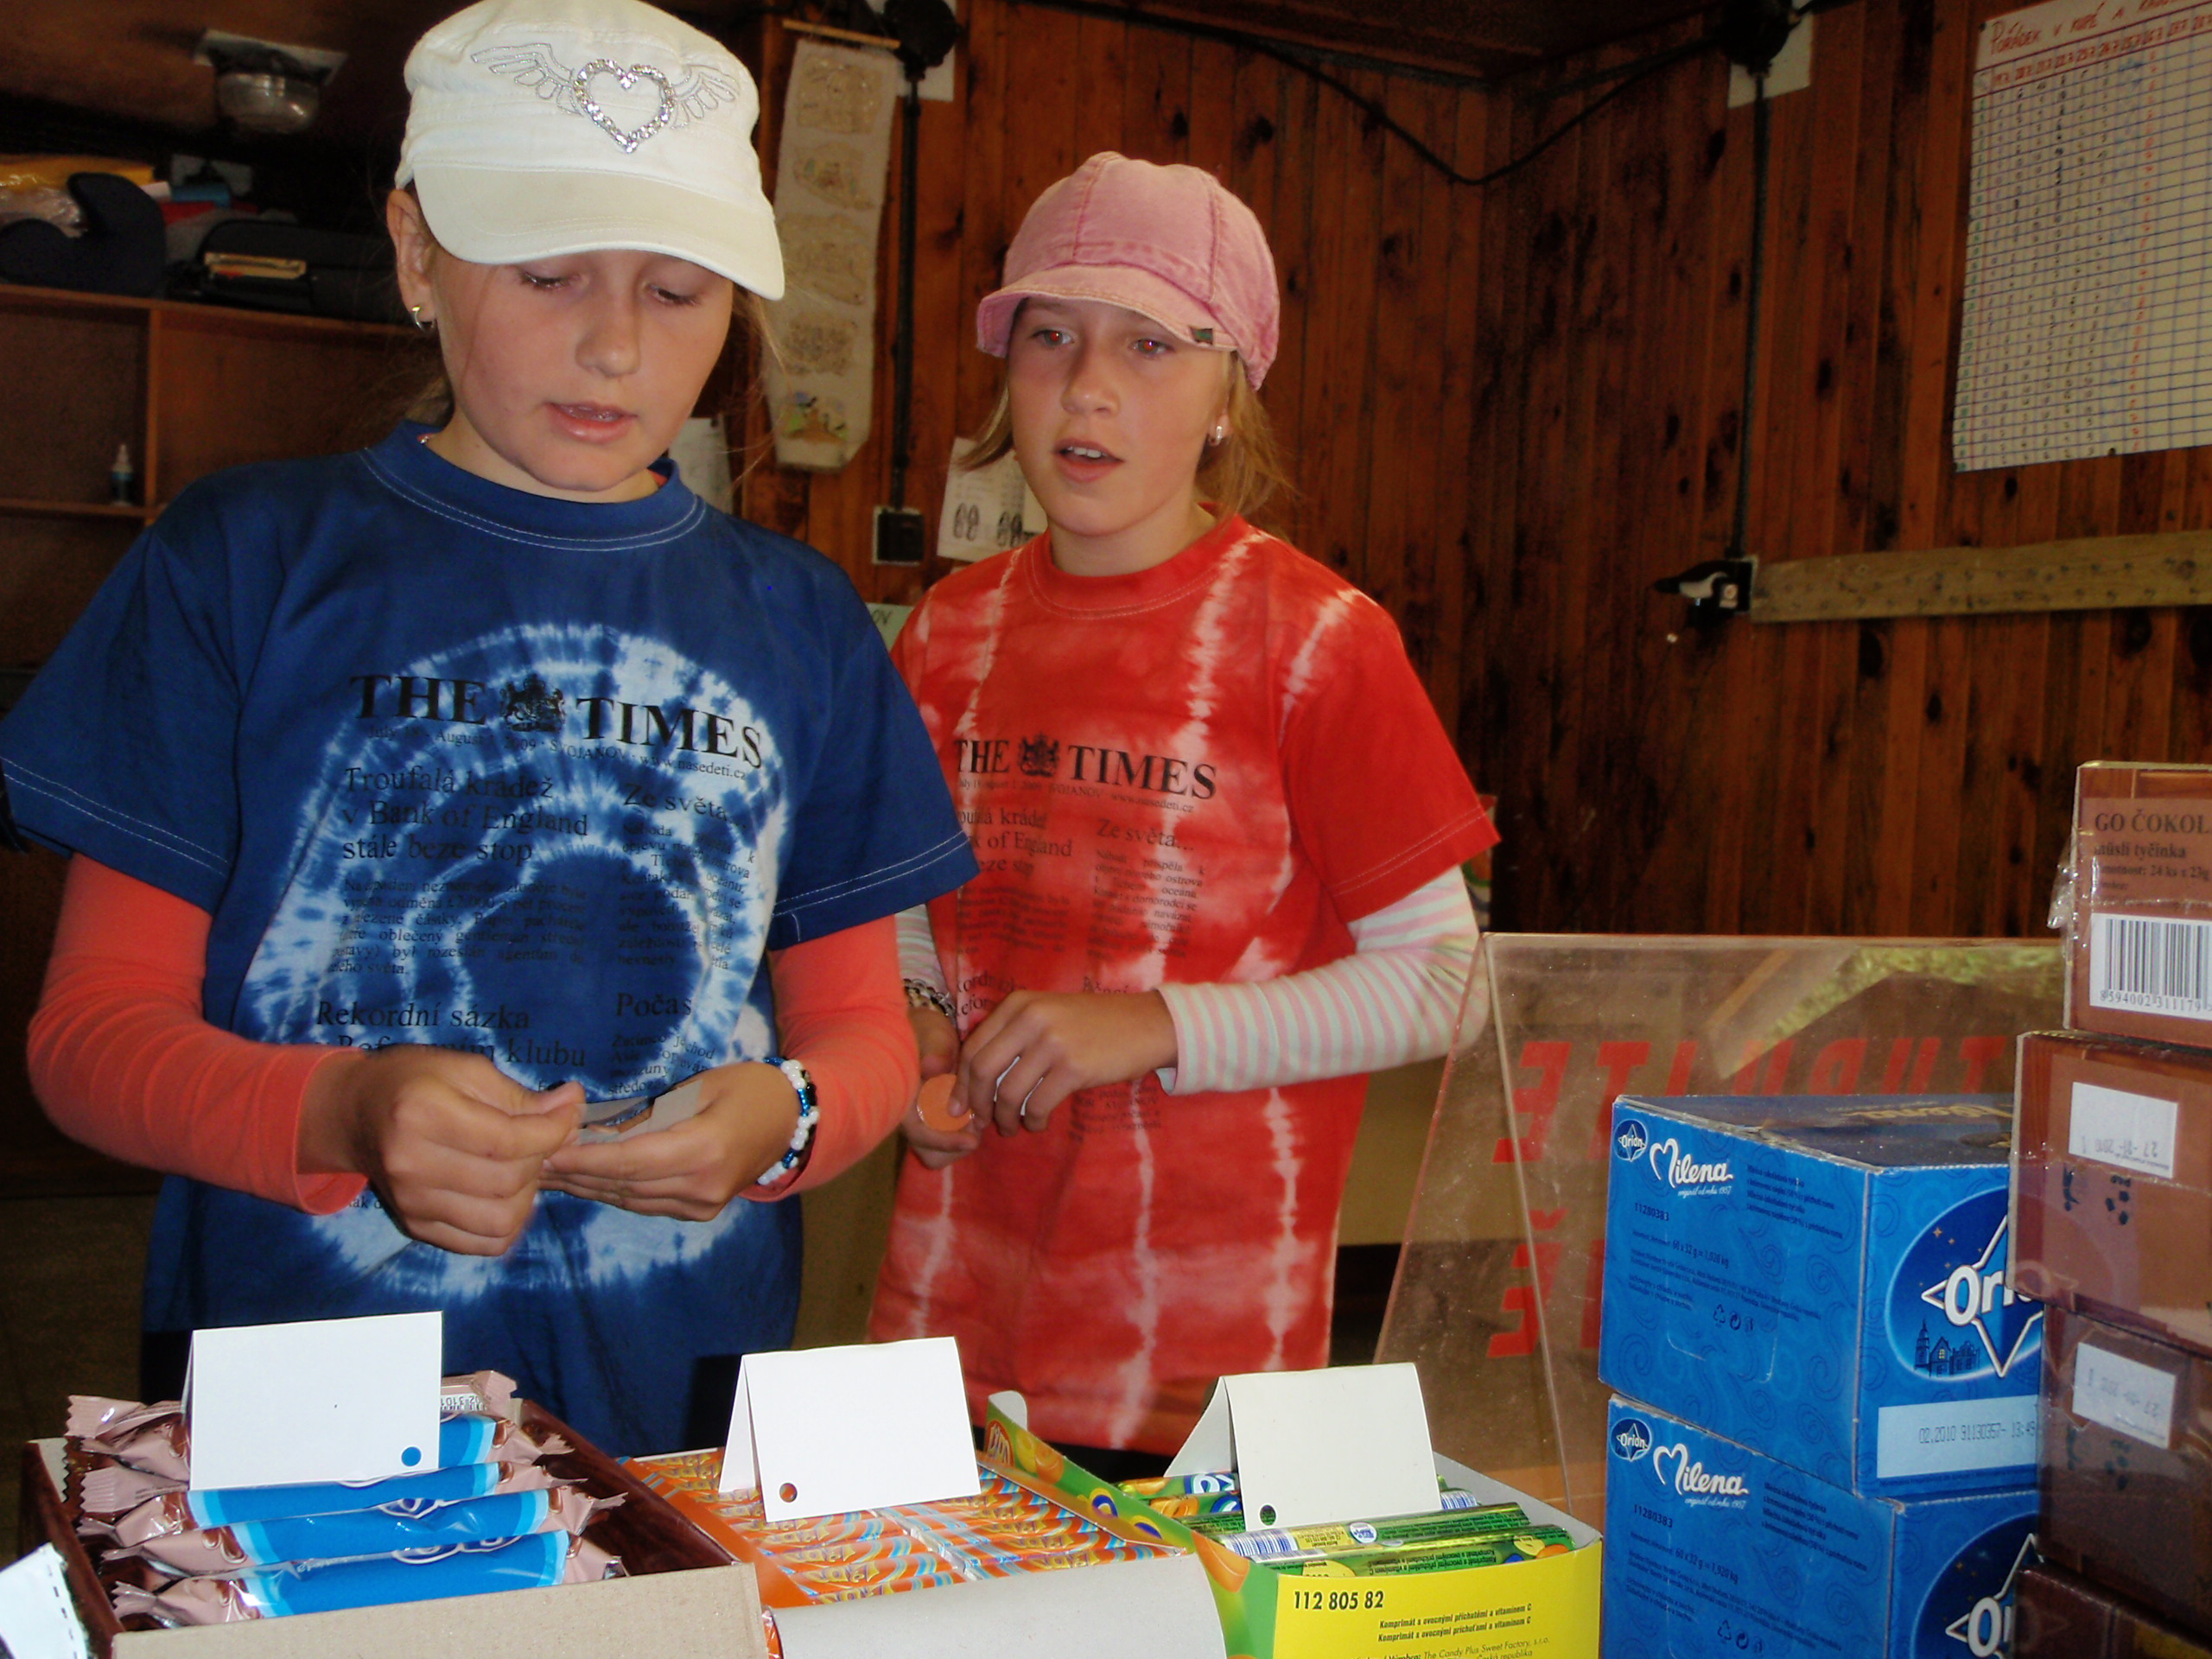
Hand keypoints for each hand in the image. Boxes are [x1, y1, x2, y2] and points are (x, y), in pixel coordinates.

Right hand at [300, 1045, 582, 1256]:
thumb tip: (572, 1106)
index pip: (508, 1140)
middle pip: (507, 1182)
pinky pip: (482, 1244)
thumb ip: (519, 1095)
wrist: (355, 1113)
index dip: (553, 1131)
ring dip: (529, 1195)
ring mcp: (411, 1202)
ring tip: (522, 1167)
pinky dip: (508, 1224)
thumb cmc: (414, 1081)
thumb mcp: (466, 1070)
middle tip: (541, 1137)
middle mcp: (412, 1164)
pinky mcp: (415, 1226)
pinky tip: (506, 1194)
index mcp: (422, 1114)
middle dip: (542, 1159)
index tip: (568, 1114)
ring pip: (501, 1220)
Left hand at [539, 1061, 800, 1219]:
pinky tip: (579, 1180)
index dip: (585, 1159)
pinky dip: (608, 1190)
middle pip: (623, 1184)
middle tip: (528, 1160)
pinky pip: (641, 1202)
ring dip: (583, 1186)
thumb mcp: (699, 1087)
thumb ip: (650, 1112)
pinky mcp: (697, 1211)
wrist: (790, 1122)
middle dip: (573, 1174)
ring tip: (542, 1172)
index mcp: (706, 1149)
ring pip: (627, 1198)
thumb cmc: (747, 1089)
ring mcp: (701, 1205)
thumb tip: (592, 1127)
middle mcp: (702, 1187)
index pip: (631, 1161)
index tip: (545, 1151)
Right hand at [900, 1004, 980, 1170]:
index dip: (945, 1141)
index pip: (919, 1133)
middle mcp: (907, 1118)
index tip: (973, 1141)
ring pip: (938, 1152)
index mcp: (900, 1099)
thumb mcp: (931, 1036)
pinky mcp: (932, 1124)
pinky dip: (961, 1134)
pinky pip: (946, 1142)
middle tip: (977, 1123)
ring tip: (975, 1116)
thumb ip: (934, 1050)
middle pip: (930, 1153)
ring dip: (959, 1140)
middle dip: (955, 1145)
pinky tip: (972, 1112)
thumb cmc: (925, 1033)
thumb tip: (932, 1066)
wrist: (924, 1033)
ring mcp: (919, 1123)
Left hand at [954, 990, 1177, 1136]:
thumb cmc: (1095, 1024)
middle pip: (983, 1071)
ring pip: (1008, 1092)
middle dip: (976, 1103)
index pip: (974, 1047)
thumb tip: (975, 1081)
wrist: (1146, 1024)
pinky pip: (1038, 1104)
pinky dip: (1033, 1120)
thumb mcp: (1049, 1015)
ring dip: (1005, 1118)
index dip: (961, 1083)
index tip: (959, 1106)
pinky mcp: (1074, 1068)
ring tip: (1011, 1127)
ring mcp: (1053, 1042)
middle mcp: (1031, 1018)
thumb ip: (1014, 1036)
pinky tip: (1038, 1123)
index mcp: (1019, 1004)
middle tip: (980, 1122)